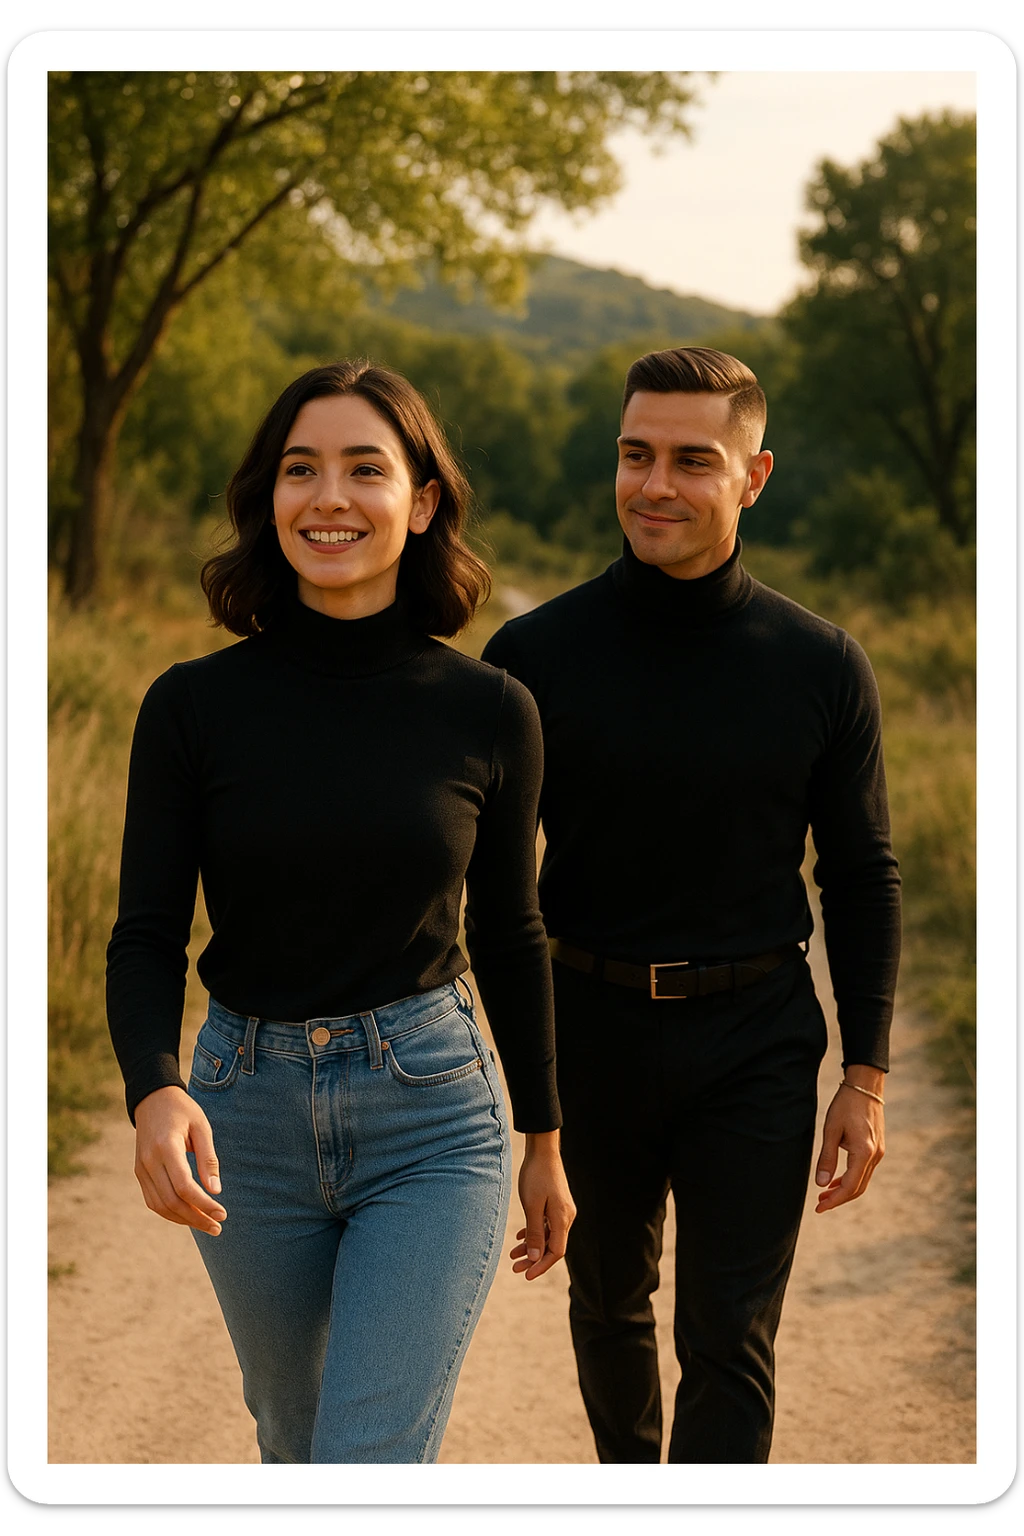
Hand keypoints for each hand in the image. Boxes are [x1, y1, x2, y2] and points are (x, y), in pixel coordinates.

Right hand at [133, 1086, 226, 1235]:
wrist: (152, 1100)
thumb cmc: (182, 1111)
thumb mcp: (201, 1127)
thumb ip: (208, 1158)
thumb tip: (215, 1191)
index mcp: (166, 1147)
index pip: (184, 1186)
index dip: (203, 1204)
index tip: (222, 1214)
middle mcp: (149, 1161)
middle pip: (172, 1201)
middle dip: (196, 1218)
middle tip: (218, 1226)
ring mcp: (141, 1168)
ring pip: (160, 1206)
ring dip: (184, 1219)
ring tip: (206, 1224)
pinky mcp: (139, 1173)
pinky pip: (153, 1200)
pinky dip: (170, 1212)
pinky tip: (189, 1215)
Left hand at [509, 1131, 575, 1279]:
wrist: (542, 1151)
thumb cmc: (536, 1176)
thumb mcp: (532, 1206)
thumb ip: (534, 1233)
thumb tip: (535, 1258)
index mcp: (562, 1219)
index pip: (555, 1252)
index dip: (541, 1266)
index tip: (526, 1275)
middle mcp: (566, 1217)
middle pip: (552, 1246)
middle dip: (534, 1259)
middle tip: (515, 1268)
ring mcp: (561, 1210)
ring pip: (548, 1236)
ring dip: (532, 1247)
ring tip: (513, 1255)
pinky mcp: (556, 1204)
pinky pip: (546, 1225)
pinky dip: (534, 1233)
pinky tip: (520, 1238)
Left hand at [814, 1065, 885, 1213]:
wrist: (865, 1086)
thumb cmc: (845, 1104)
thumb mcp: (831, 1130)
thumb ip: (827, 1158)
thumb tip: (821, 1184)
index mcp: (864, 1152)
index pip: (850, 1186)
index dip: (834, 1201)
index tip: (819, 1208)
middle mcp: (875, 1156)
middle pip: (858, 1188)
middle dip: (839, 1199)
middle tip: (819, 1204)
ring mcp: (878, 1152)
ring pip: (862, 1180)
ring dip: (844, 1189)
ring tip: (824, 1194)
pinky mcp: (877, 1147)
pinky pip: (864, 1170)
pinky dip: (851, 1178)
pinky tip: (837, 1178)